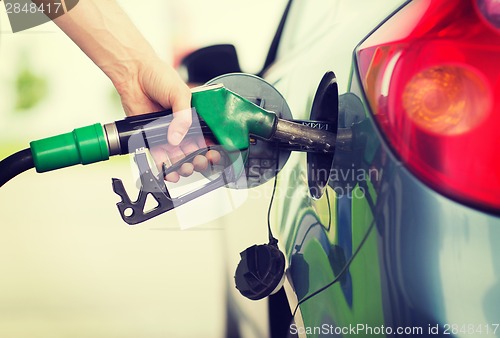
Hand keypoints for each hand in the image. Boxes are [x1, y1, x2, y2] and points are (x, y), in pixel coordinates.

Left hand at [115, 58, 220, 181]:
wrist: (134, 74)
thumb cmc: (159, 77)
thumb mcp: (180, 93)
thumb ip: (183, 116)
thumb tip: (176, 138)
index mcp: (195, 118)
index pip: (207, 138)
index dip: (211, 149)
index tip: (212, 155)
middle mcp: (182, 128)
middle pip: (194, 152)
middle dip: (198, 161)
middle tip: (198, 162)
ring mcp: (167, 135)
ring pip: (178, 158)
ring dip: (183, 167)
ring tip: (184, 168)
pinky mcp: (150, 138)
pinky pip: (159, 157)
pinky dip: (164, 167)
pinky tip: (169, 172)